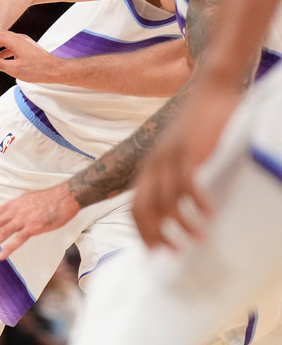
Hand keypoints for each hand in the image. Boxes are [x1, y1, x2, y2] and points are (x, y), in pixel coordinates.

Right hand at [0, 30, 63, 83]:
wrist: (55, 70)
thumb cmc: (37, 70)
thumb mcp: (13, 69)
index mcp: (15, 41)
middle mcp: (19, 38)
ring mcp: (24, 42)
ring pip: (5, 40)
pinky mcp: (27, 47)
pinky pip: (11, 45)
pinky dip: (3, 50)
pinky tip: (1, 59)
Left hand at [0, 183, 80, 259]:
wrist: (65, 195)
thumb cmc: (46, 198)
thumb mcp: (22, 200)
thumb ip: (6, 207)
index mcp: (9, 206)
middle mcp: (12, 212)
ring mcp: (23, 219)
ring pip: (0, 233)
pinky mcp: (34, 226)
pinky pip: (19, 239)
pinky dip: (9, 247)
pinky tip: (0, 256)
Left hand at [132, 89, 236, 248]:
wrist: (209, 92)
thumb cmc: (198, 127)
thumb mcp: (180, 154)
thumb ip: (176, 175)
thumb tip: (184, 205)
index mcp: (148, 168)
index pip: (135, 206)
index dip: (141, 230)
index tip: (153, 251)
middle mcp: (153, 164)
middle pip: (144, 207)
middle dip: (155, 234)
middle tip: (173, 253)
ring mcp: (169, 157)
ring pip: (167, 199)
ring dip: (181, 223)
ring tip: (197, 240)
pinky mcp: (188, 150)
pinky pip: (188, 182)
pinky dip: (197, 202)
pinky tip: (209, 214)